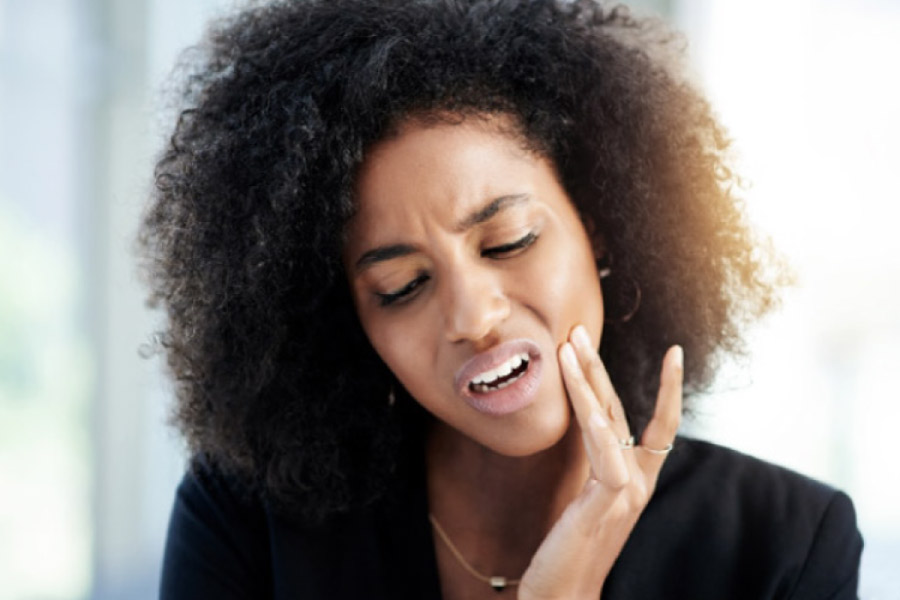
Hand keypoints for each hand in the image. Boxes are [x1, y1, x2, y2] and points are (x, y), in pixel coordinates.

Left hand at [518, 325, 681, 599]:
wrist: (565, 595)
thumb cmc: (570, 550)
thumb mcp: (586, 500)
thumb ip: (597, 467)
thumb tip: (592, 432)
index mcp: (633, 479)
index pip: (656, 423)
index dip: (666, 388)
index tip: (674, 352)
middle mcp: (637, 481)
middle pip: (621, 410)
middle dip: (599, 367)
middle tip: (577, 331)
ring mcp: (626, 492)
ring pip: (609, 421)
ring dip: (586, 379)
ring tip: (567, 346)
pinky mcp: (609, 502)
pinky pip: (603, 451)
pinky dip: (592, 419)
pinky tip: (579, 393)